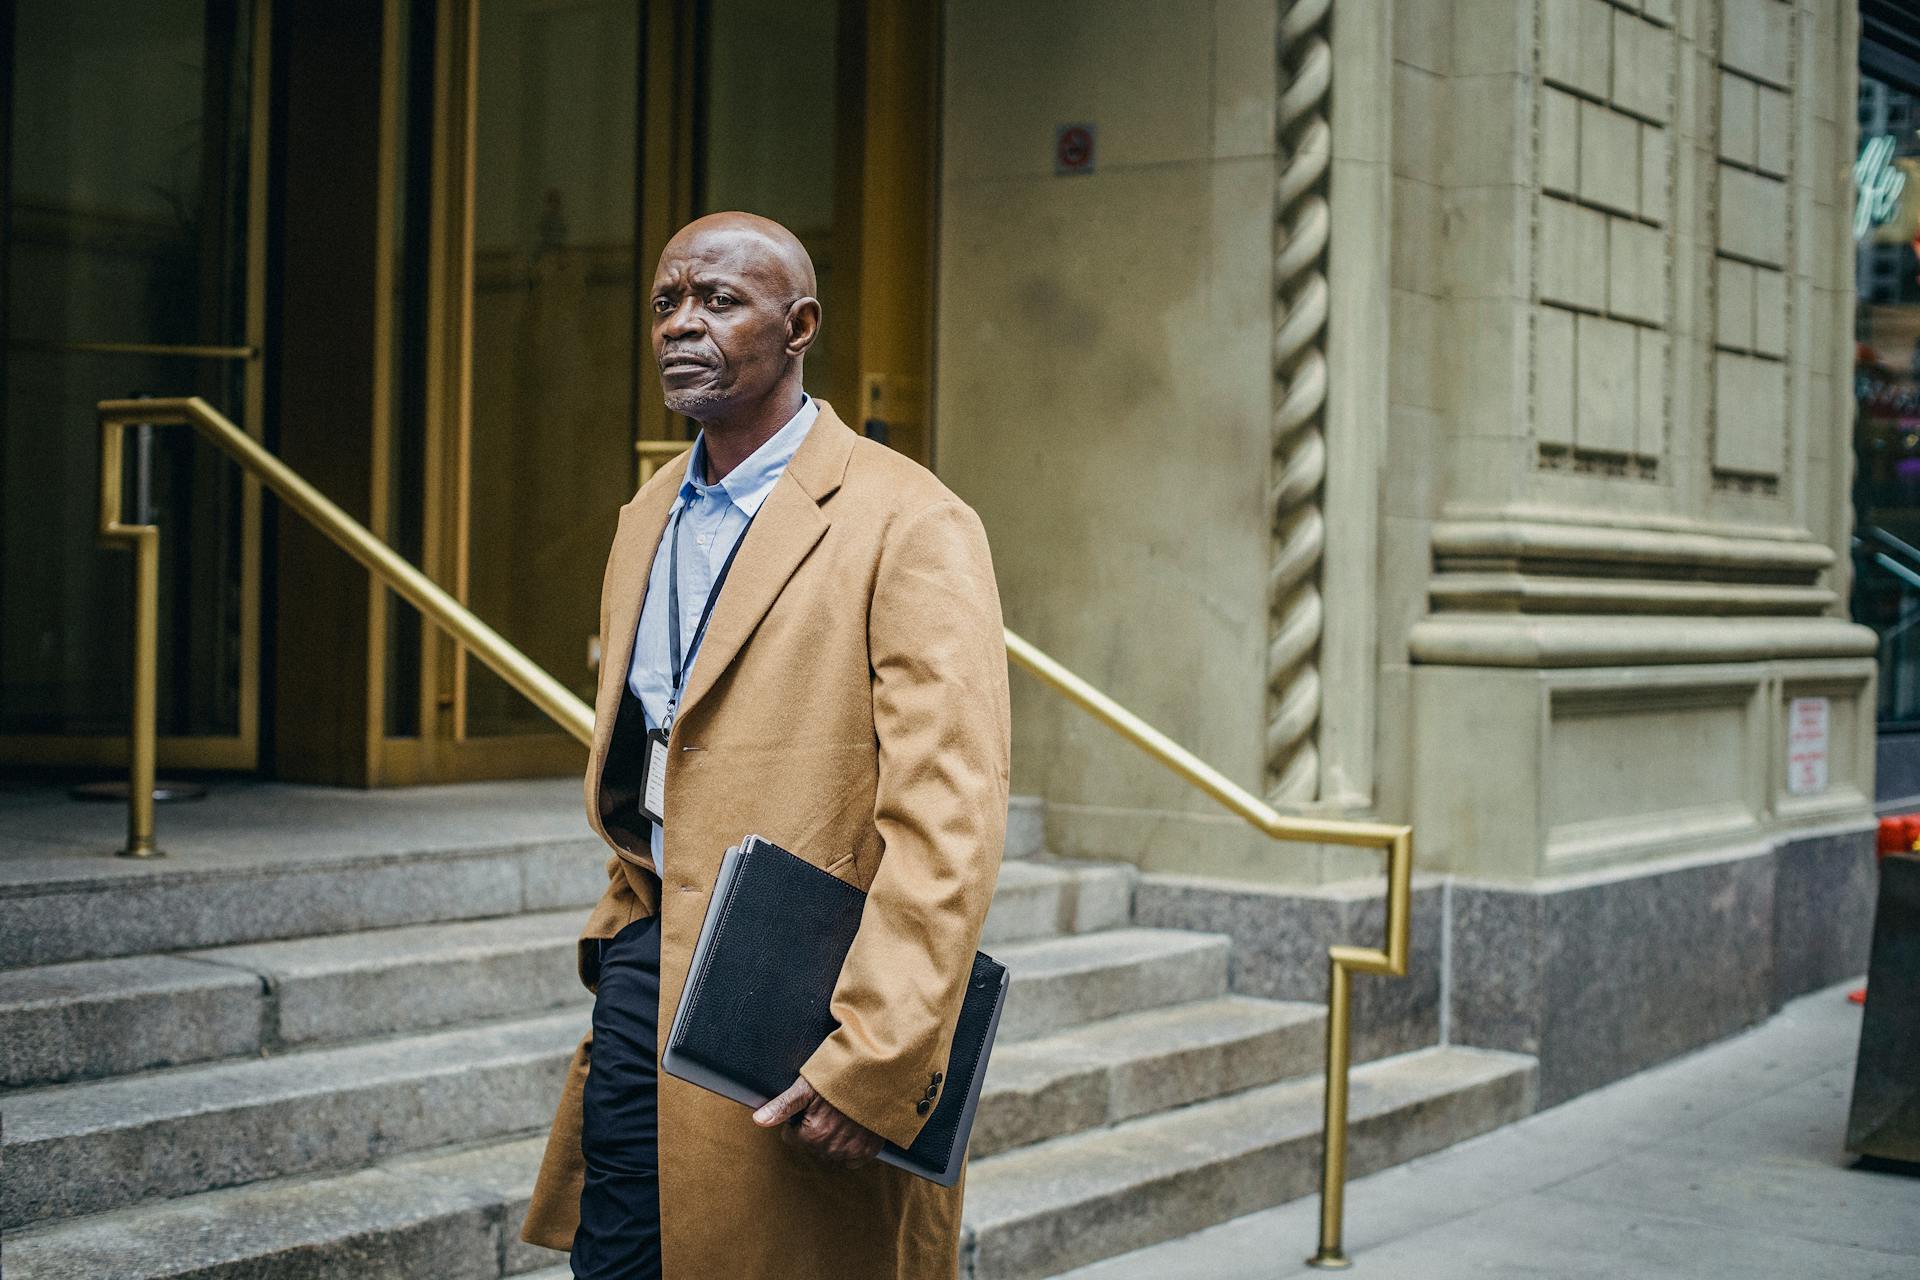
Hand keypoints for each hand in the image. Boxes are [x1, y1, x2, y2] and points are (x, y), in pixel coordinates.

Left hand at [753, 1074, 882, 1168]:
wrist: (877, 1076)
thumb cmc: (840, 1077)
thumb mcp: (806, 1087)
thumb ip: (782, 1106)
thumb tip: (758, 1120)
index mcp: (812, 1135)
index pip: (793, 1137)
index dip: (798, 1120)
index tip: (810, 1106)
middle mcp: (831, 1148)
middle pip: (811, 1145)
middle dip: (815, 1129)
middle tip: (827, 1108)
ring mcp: (851, 1151)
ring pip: (831, 1152)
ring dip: (832, 1139)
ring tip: (841, 1115)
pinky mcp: (868, 1151)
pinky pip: (852, 1158)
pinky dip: (851, 1146)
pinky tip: (853, 1127)